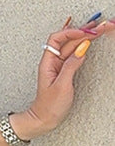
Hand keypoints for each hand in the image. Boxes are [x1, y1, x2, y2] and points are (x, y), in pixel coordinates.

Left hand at [11, 17, 114, 139]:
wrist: (44, 119)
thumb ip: (71, 65)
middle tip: (101, 25)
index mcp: (48, 62)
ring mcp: (58, 66)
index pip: (57, 39)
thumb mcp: (62, 85)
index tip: (87, 32)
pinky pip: (73, 54)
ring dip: (85, 36)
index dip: (71, 32)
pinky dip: (83, 46)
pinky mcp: (64, 71)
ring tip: (99, 29)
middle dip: (83, 31)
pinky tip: (89, 41)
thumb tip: (81, 47)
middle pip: (67, 40)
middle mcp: (52, 61)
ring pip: (72, 46)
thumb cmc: (49, 106)